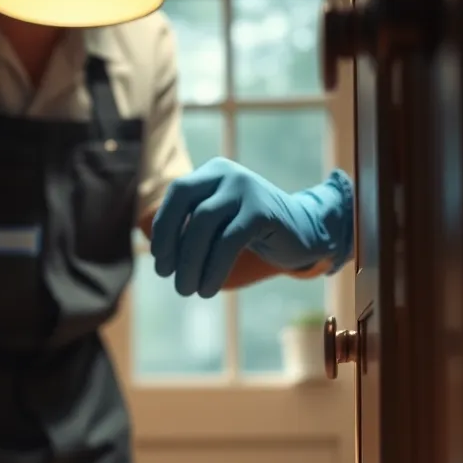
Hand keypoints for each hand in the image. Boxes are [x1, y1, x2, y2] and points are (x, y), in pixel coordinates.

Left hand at [150, 158, 354, 297]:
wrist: (303, 232)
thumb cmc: (251, 232)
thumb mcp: (219, 224)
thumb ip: (192, 229)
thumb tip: (159, 258)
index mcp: (213, 172)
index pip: (177, 194)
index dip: (163, 229)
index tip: (160, 261)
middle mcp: (228, 174)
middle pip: (188, 210)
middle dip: (174, 248)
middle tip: (169, 278)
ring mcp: (247, 189)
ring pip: (204, 225)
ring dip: (190, 263)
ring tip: (187, 290)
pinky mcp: (263, 212)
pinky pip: (228, 242)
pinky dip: (213, 268)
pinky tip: (208, 288)